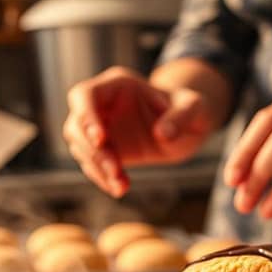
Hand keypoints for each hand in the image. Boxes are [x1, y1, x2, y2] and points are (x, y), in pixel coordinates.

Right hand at [63, 67, 213, 196]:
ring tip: (121, 186)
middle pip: (76, 124)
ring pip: (80, 147)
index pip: (86, 95)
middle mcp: (103, 104)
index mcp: (118, 84)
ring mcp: (100, 127)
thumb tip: (162, 135)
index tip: (101, 139)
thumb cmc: (190, 109)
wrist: (188, 126)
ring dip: (97, 168)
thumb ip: (181, 116)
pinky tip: (120, 188)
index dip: (87, 116)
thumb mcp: (194, 107)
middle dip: (93, 150)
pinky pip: (92, 165)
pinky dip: (102, 178)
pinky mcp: (103, 150)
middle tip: (115, 169)